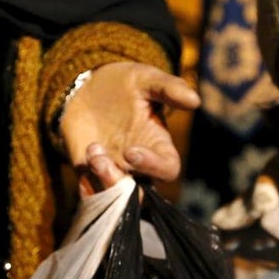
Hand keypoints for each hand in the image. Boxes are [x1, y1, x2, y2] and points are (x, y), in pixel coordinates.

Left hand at [60, 61, 199, 190]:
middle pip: (140, 194)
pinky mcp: (91, 174)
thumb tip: (195, 100)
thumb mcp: (146, 79)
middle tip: (101, 161)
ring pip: (116, 198)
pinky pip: (92, 196)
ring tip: (92, 152)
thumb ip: (169, 89)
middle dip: (119, 184)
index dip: (154, 166)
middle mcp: (139, 165)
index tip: (132, 151)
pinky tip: (83, 164)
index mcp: (158, 145)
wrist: (88, 86)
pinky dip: (87, 189)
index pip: (168, 169)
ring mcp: (115, 171)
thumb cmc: (125, 83)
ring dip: (102, 182)